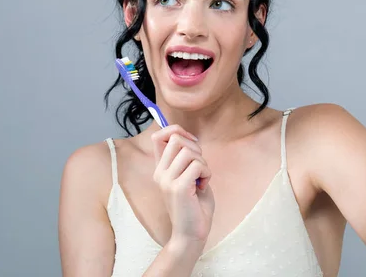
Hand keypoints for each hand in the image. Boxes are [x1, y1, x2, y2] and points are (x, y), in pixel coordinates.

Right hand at [151, 125, 214, 246]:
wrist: (191, 234)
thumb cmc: (194, 206)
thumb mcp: (188, 176)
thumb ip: (186, 158)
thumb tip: (188, 137)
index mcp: (160, 169)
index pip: (158, 136)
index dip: (175, 130)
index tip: (191, 141)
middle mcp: (160, 172)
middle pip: (176, 139)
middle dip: (195, 148)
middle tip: (200, 167)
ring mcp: (167, 180)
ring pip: (189, 152)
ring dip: (203, 163)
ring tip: (201, 179)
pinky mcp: (178, 188)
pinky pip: (198, 165)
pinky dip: (207, 174)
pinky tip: (203, 187)